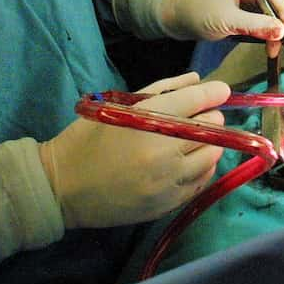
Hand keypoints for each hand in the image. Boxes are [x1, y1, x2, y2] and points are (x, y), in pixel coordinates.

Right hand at [39, 73, 229, 227]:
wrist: (62, 187)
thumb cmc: (87, 139)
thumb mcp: (119, 105)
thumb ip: (162, 89)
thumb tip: (197, 79)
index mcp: (148, 123)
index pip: (197, 100)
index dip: (214, 91)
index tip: (221, 90)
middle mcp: (163, 153)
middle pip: (211, 128)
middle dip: (209, 117)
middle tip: (197, 116)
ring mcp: (167, 182)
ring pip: (212, 155)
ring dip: (209, 143)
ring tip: (193, 140)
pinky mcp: (167, 204)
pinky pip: (201, 181)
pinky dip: (201, 168)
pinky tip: (187, 161)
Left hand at [162, 0, 283, 51]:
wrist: (178, 17)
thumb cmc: (196, 12)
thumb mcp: (226, 20)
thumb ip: (255, 25)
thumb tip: (281, 31)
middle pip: (275, 1)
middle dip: (282, 24)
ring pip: (273, 11)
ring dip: (277, 30)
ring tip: (281, 49)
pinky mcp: (249, 3)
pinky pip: (265, 16)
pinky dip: (269, 31)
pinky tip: (273, 44)